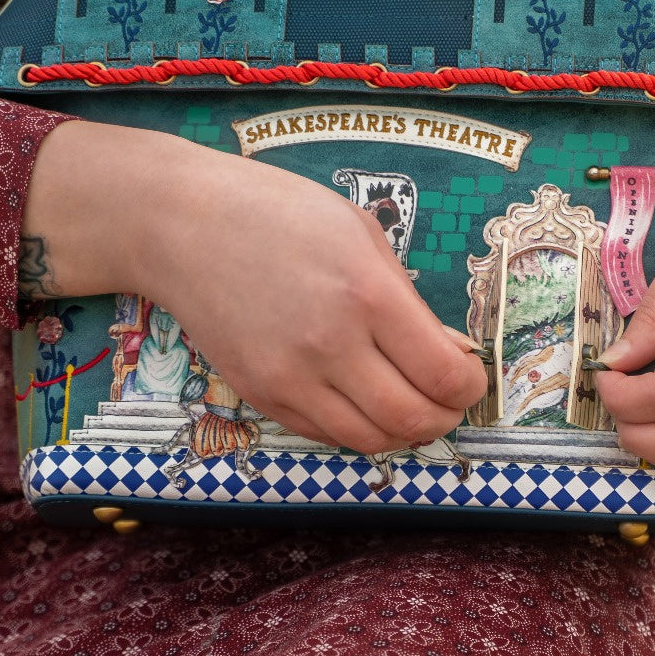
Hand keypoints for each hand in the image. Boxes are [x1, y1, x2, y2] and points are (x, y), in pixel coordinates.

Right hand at [22, 120, 485, 454]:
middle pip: (413, 420)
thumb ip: (407, 300)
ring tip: (411, 404)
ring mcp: (290, 378)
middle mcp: (330, 346)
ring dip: (404, 432)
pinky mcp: (260, 395)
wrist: (184, 225)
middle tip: (450, 399)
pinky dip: (358, 429)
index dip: (470, 385)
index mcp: (367, 295)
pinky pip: (325, 435)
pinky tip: (364, 400)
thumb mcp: (360, 234)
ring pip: (370, 441)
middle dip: (446, 416)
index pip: (443, 374)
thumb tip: (448, 353)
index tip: (470, 374)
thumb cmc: (278, 214)